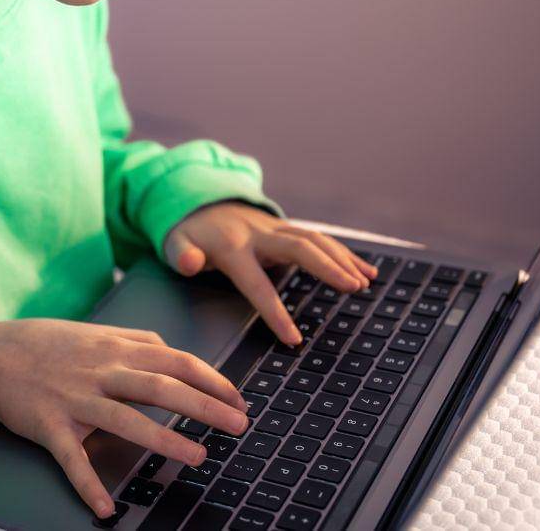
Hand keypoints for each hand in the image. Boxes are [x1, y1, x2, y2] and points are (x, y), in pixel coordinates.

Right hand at [0, 318, 249, 518]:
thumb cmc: (49, 344)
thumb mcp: (97, 331)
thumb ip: (136, 340)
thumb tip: (174, 352)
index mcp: (116, 349)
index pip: (176, 361)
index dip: (212, 380)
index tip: (239, 399)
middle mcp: (101, 372)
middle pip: (162, 387)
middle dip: (206, 407)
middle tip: (240, 425)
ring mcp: (76, 399)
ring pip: (127, 420)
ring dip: (165, 440)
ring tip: (199, 457)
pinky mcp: (50, 426)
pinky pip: (72, 460)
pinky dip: (88, 486)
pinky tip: (107, 509)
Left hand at [163, 200, 377, 345]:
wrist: (200, 200)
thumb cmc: (189, 232)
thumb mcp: (175, 242)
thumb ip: (181, 255)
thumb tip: (189, 264)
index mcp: (232, 247)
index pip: (257, 284)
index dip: (275, 311)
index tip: (294, 339)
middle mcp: (260, 234)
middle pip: (299, 248)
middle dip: (327, 267)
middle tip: (354, 287)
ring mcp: (275, 229)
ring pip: (314, 240)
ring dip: (342, 259)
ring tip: (364, 282)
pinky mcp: (286, 228)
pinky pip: (319, 239)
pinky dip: (343, 253)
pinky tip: (365, 270)